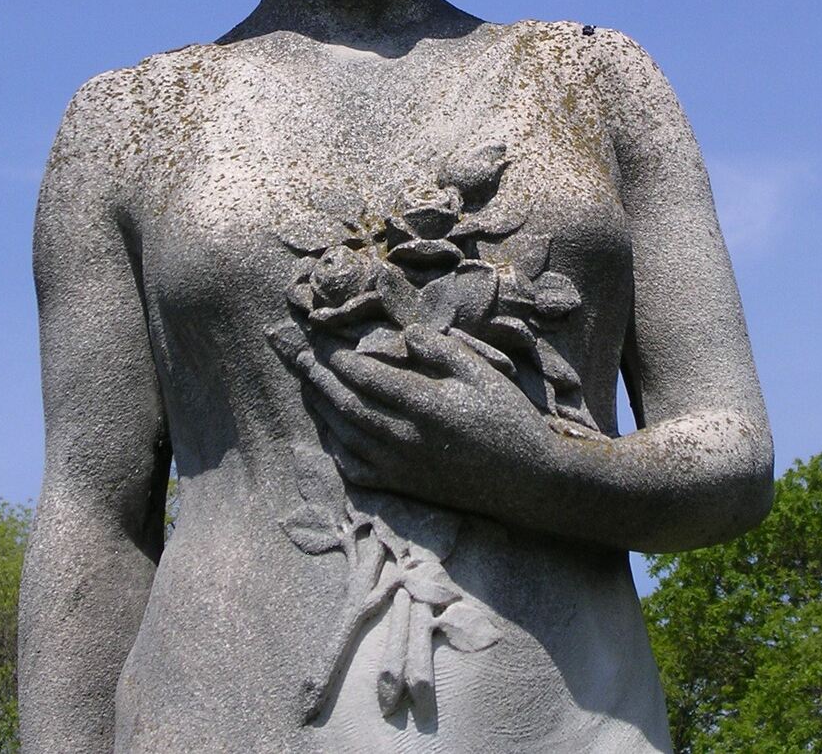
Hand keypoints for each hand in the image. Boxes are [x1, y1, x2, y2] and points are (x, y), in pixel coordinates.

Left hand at [293, 324, 568, 522]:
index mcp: (424, 404)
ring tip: (305, 384)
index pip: (367, 377)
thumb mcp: (482, 372)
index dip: (340, 359)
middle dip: (315, 376)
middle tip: (293, 354)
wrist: (528, 481)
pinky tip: (331, 432)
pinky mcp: (404, 486)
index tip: (323, 342)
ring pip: (345, 434)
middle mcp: (404, 437)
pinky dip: (337, 448)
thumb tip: (406, 334)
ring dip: (321, 407)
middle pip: (346, 403)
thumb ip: (441, 350)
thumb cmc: (508, 419)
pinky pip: (357, 469)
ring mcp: (401, 465)